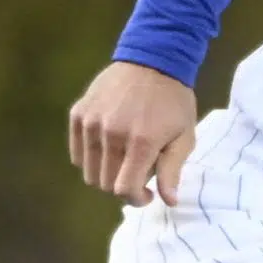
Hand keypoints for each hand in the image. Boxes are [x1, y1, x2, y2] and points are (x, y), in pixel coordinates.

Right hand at [69, 60, 197, 205]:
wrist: (152, 61)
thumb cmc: (174, 102)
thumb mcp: (184, 137)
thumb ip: (172, 171)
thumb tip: (169, 201)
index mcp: (141, 143)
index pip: (123, 189)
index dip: (135, 199)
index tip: (147, 194)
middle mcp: (111, 134)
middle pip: (105, 184)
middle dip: (123, 188)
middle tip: (139, 176)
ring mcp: (91, 122)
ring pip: (89, 171)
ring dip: (106, 174)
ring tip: (125, 161)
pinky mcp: (79, 113)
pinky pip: (78, 152)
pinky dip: (91, 159)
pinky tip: (110, 149)